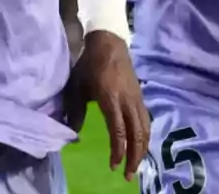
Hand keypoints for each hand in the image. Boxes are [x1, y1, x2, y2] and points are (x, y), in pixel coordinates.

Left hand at [63, 31, 148, 181]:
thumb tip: (72, 133)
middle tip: (128, 174)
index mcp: (111, 99)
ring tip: (136, 164)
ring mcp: (137, 99)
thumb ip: (74, 110)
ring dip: (142, 149)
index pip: (119, 131)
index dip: (118, 151)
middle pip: (137, 135)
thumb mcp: (77, 86)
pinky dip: (145, 136)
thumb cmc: (89, 64)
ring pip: (145, 129)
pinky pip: (146, 121)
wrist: (108, 43)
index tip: (113, 166)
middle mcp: (128, 101)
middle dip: (134, 157)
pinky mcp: (141, 96)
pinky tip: (141, 145)